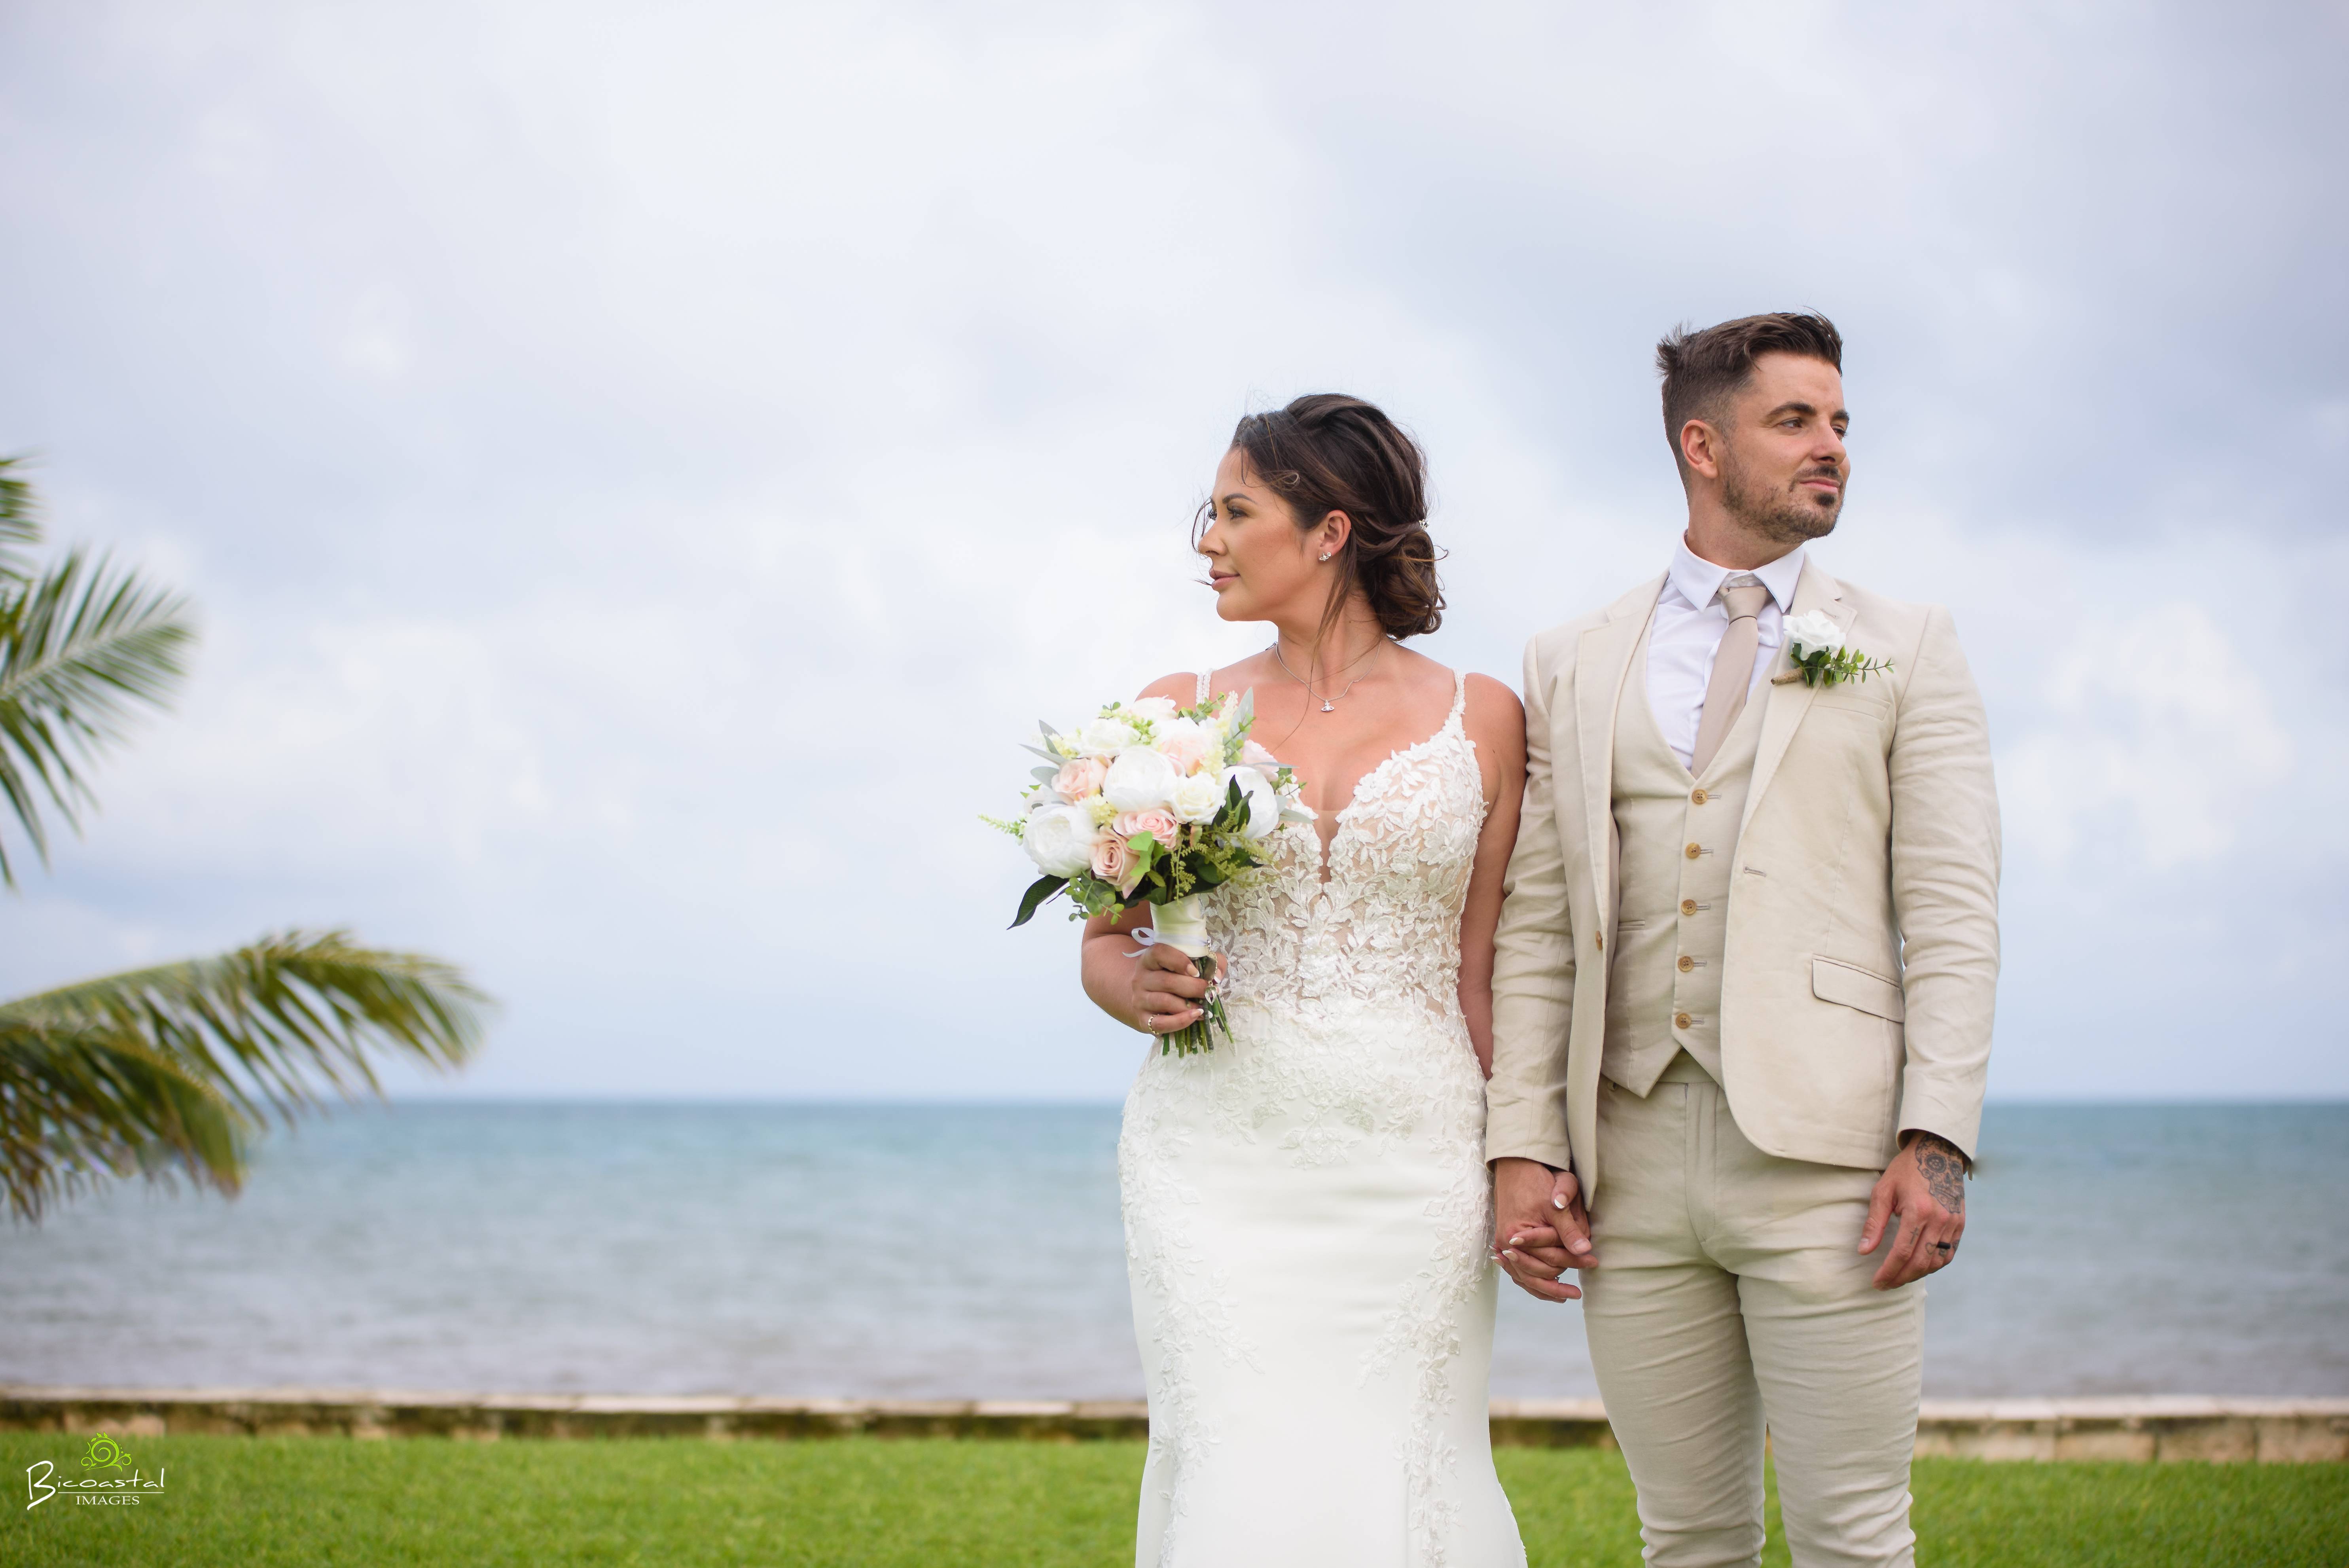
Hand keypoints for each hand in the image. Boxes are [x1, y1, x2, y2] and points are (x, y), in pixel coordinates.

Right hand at [1125, 943, 1221, 1037]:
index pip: (1159, 953)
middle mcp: (1141, 978)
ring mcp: (1140, 1000)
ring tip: (1205, 1008)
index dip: (1178, 960)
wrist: (1148, 1000)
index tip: (1196, 971)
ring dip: (1189, 1006)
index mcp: (1150, 960)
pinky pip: (1161, 1023)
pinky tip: (1194, 1017)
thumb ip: (1208, 962)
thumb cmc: (1173, 979)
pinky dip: (1180, 1021)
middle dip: (1194, 987)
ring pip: (1165, 1001)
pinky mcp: (1143, 1020)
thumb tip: (1216, 976)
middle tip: (1211, 992)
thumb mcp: (1188, 965)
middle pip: (1167, 981)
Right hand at [1492, 1157, 1591, 1302]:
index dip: (1573, 1262)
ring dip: (1543, 1289)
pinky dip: (1529, 1281)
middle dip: (1558, 1282)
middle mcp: (1505, 1242)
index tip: (1593, 1262)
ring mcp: (1502, 1243)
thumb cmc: (1536, 1181)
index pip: (1549, 1258)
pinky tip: (1542, 1288)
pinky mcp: (1503, 1241)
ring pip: (1523, 1277)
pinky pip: (1515, 1270)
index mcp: (1517, 1233)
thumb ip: (1569, 1229)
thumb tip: (1585, 1251)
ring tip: (1563, 1297)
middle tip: (1579, 1290)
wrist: (1515, 1166)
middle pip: (1535, 1272)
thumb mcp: (1556, 1203)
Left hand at [1860, 1131, 1967, 1288]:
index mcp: (1918, 1211)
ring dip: (1917, 1275)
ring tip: (1899, 1277)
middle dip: (1901, 1278)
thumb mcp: (1883, 1191)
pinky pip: (1948, 1254)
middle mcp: (1939, 1220)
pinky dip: (1934, 1265)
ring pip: (1936, 1262)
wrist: (1938, 1153)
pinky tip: (1919, 1267)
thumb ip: (1874, 1223)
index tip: (1877, 1282)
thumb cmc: (1906, 1171)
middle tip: (1885, 1285)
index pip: (1902, 1252)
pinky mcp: (1961, 1224)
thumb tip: (1864, 1250)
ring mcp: (1953, 1223)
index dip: (1889, 1271)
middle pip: (1921, 1262)